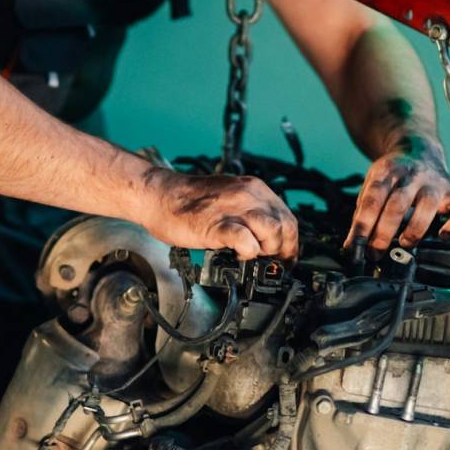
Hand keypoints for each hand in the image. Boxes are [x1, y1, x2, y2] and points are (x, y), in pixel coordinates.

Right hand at [140, 169, 297, 260]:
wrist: (159, 196)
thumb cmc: (188, 201)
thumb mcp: (229, 199)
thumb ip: (249, 213)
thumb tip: (265, 237)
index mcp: (253, 188)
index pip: (288, 217)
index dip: (290, 242)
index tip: (284, 257)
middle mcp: (248, 195)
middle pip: (286, 226)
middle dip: (282, 249)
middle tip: (269, 260)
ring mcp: (234, 208)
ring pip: (274, 231)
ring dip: (268, 250)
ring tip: (253, 255)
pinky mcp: (218, 225)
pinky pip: (247, 241)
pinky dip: (248, 252)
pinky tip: (237, 254)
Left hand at [344, 143, 449, 250]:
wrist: (420, 150)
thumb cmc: (393, 177)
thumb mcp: (372, 184)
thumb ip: (363, 212)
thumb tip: (353, 245)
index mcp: (386, 172)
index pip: (372, 199)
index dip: (363, 225)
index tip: (356, 246)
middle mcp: (412, 175)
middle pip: (397, 205)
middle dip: (384, 233)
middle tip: (375, 252)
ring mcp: (434, 183)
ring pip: (428, 206)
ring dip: (414, 230)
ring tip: (404, 243)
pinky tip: (442, 235)